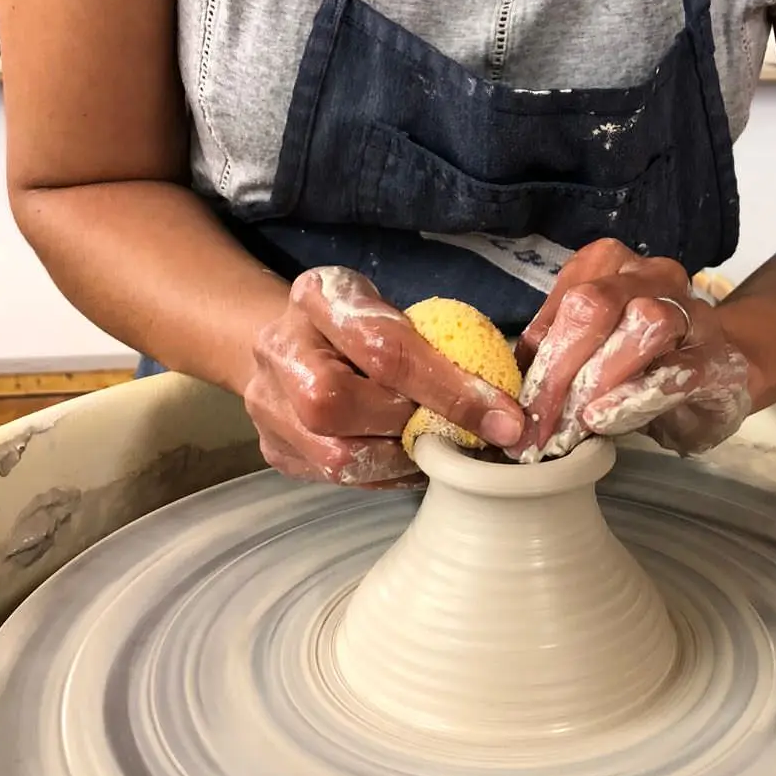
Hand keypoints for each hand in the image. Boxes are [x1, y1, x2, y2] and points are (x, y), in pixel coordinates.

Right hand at [244, 267, 524, 486]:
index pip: (385, 349)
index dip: (451, 389)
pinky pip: (336, 479)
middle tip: (457, 433)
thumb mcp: (393, 308)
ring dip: (403, 461)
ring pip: (337, 456)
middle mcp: (279, 348)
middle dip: (412, 425)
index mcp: (319, 296)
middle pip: (340, 404)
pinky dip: (385, 476)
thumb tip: (509, 404)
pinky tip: (412, 463)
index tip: (505, 419)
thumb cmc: (361, 323)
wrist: (288, 340)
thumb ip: (437, 342)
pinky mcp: (273, 449)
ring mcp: (266, 404)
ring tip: (439, 451)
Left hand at [508, 240, 750, 461]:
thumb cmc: (641, 363)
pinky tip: (609, 418)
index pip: (563, 303)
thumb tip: (503, 393)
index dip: (536, 361)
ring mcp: (692, 311)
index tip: (517, 411)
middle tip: (538, 424)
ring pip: (645, 323)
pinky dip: (640, 395)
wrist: (720, 373)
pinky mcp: (720, 357)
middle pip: (596, 305)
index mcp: (609, 265)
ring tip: (573, 423)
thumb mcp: (586, 353)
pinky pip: (682, 369)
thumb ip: (550, 359)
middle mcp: (651, 275)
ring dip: (599, 378)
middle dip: (560, 369)